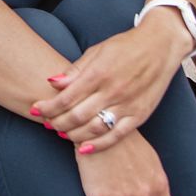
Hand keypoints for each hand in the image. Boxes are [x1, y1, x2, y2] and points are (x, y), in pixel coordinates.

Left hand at [32, 16, 184, 152]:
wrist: (160, 46)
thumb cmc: (125, 46)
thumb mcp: (97, 51)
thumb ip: (75, 70)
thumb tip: (52, 82)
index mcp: (99, 73)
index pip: (66, 97)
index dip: (47, 106)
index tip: (35, 109)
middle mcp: (112, 91)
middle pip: (76, 116)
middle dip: (57, 122)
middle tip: (47, 124)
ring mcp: (127, 105)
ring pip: (93, 129)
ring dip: (73, 135)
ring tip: (62, 134)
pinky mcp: (140, 115)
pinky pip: (116, 135)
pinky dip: (98, 145)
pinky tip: (83, 149)